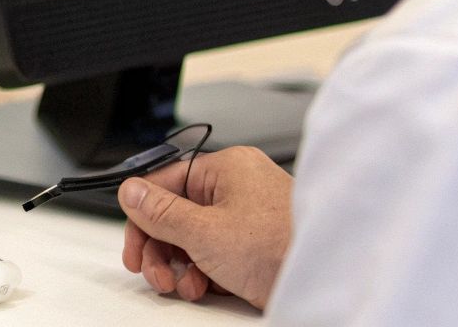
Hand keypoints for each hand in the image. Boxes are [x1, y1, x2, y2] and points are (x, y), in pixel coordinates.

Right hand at [118, 145, 292, 308]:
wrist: (328, 280)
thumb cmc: (281, 247)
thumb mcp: (205, 231)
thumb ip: (160, 212)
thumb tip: (130, 192)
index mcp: (226, 169)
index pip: (165, 184)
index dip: (142, 216)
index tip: (133, 244)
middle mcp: (237, 189)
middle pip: (176, 214)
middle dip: (161, 248)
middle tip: (153, 272)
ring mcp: (248, 219)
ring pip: (194, 238)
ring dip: (179, 265)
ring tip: (180, 285)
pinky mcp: (256, 247)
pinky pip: (215, 254)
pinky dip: (202, 273)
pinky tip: (200, 288)